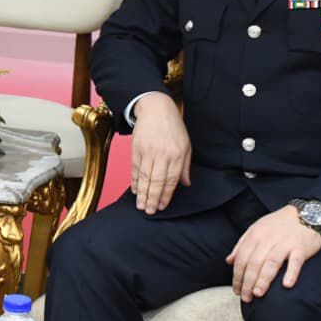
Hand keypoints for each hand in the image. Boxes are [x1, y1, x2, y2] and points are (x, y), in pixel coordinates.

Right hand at [129, 92, 191, 213]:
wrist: (155, 108)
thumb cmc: (173, 127)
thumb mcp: (186, 145)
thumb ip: (184, 166)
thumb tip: (185, 184)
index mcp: (176, 154)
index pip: (171, 180)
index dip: (166, 195)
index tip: (162, 206)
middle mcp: (162, 154)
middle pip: (156, 181)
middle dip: (152, 199)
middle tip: (149, 211)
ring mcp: (147, 151)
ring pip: (144, 177)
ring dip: (142, 193)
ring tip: (141, 206)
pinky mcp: (136, 149)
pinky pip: (135, 168)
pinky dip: (134, 181)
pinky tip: (135, 190)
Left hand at [226, 206, 320, 301]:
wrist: (306, 214)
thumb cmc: (278, 225)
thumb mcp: (256, 230)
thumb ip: (242, 245)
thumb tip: (229, 261)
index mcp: (255, 235)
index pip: (242, 258)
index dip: (237, 276)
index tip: (236, 290)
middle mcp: (268, 239)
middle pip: (254, 263)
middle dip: (248, 282)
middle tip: (246, 298)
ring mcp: (285, 243)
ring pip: (271, 262)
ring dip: (263, 279)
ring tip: (258, 294)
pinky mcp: (300, 247)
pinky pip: (295, 261)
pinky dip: (291, 273)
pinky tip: (286, 285)